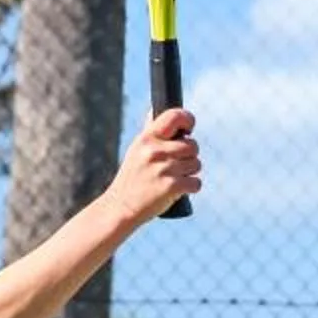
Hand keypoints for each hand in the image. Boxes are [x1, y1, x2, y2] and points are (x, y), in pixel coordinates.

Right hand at [108, 108, 201, 224]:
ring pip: (196, 164)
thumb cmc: (131, 178)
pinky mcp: (172, 187)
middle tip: (176, 165)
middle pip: (192, 145)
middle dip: (190, 156)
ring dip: (190, 172)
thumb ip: (149, 132)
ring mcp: (164, 169)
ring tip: (174, 178)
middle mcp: (155, 151)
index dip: (188, 119)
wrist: (121, 207)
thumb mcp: (136, 150)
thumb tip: (154, 110)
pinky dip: (191, 187)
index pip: (174, 116)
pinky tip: (179, 190)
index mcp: (147, 138)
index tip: (189, 128)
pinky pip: (196, 182)